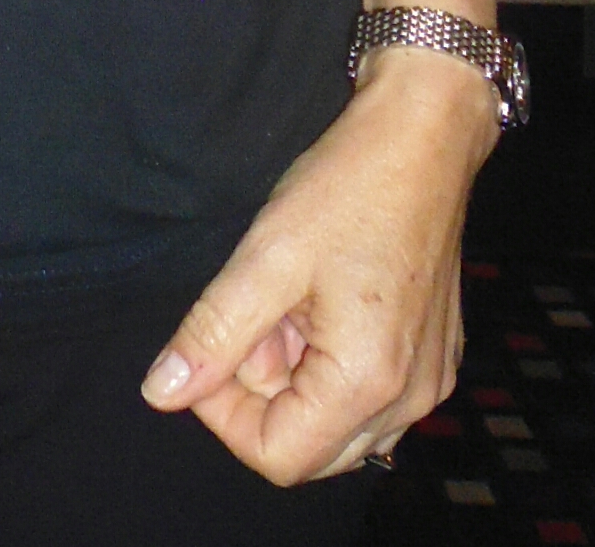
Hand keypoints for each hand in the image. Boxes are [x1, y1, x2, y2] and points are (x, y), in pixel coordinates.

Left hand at [141, 51, 499, 483]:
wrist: (424, 136)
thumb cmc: (349, 186)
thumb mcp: (266, 255)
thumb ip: (212, 333)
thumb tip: (162, 393)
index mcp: (367, 383)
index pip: (277, 457)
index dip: (224, 415)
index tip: (211, 347)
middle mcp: (409, 400)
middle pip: (308, 448)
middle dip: (261, 393)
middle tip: (256, 312)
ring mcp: (428, 381)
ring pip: (335, 423)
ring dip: (294, 375)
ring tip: (290, 298)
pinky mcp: (433, 357)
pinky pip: (368, 395)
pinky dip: (330, 362)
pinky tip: (324, 298)